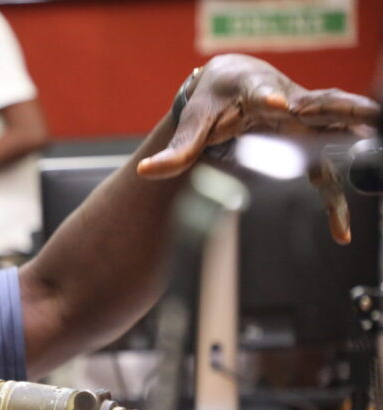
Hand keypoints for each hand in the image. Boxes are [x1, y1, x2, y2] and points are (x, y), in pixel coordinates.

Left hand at [138, 54, 379, 242]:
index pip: (263, 92)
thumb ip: (175, 151)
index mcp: (254, 91)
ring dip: (355, 142)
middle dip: (340, 110)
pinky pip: (324, 172)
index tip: (277, 103)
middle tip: (364, 116)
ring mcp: (303, 123)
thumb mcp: (193, 121)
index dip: (270, 97)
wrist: (232, 82)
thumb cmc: (215, 97)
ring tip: (372, 161)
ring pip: (333, 133)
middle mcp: (288, 102)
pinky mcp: (308, 144)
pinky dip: (332, 201)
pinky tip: (339, 231)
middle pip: (318, 104)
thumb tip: (145, 172)